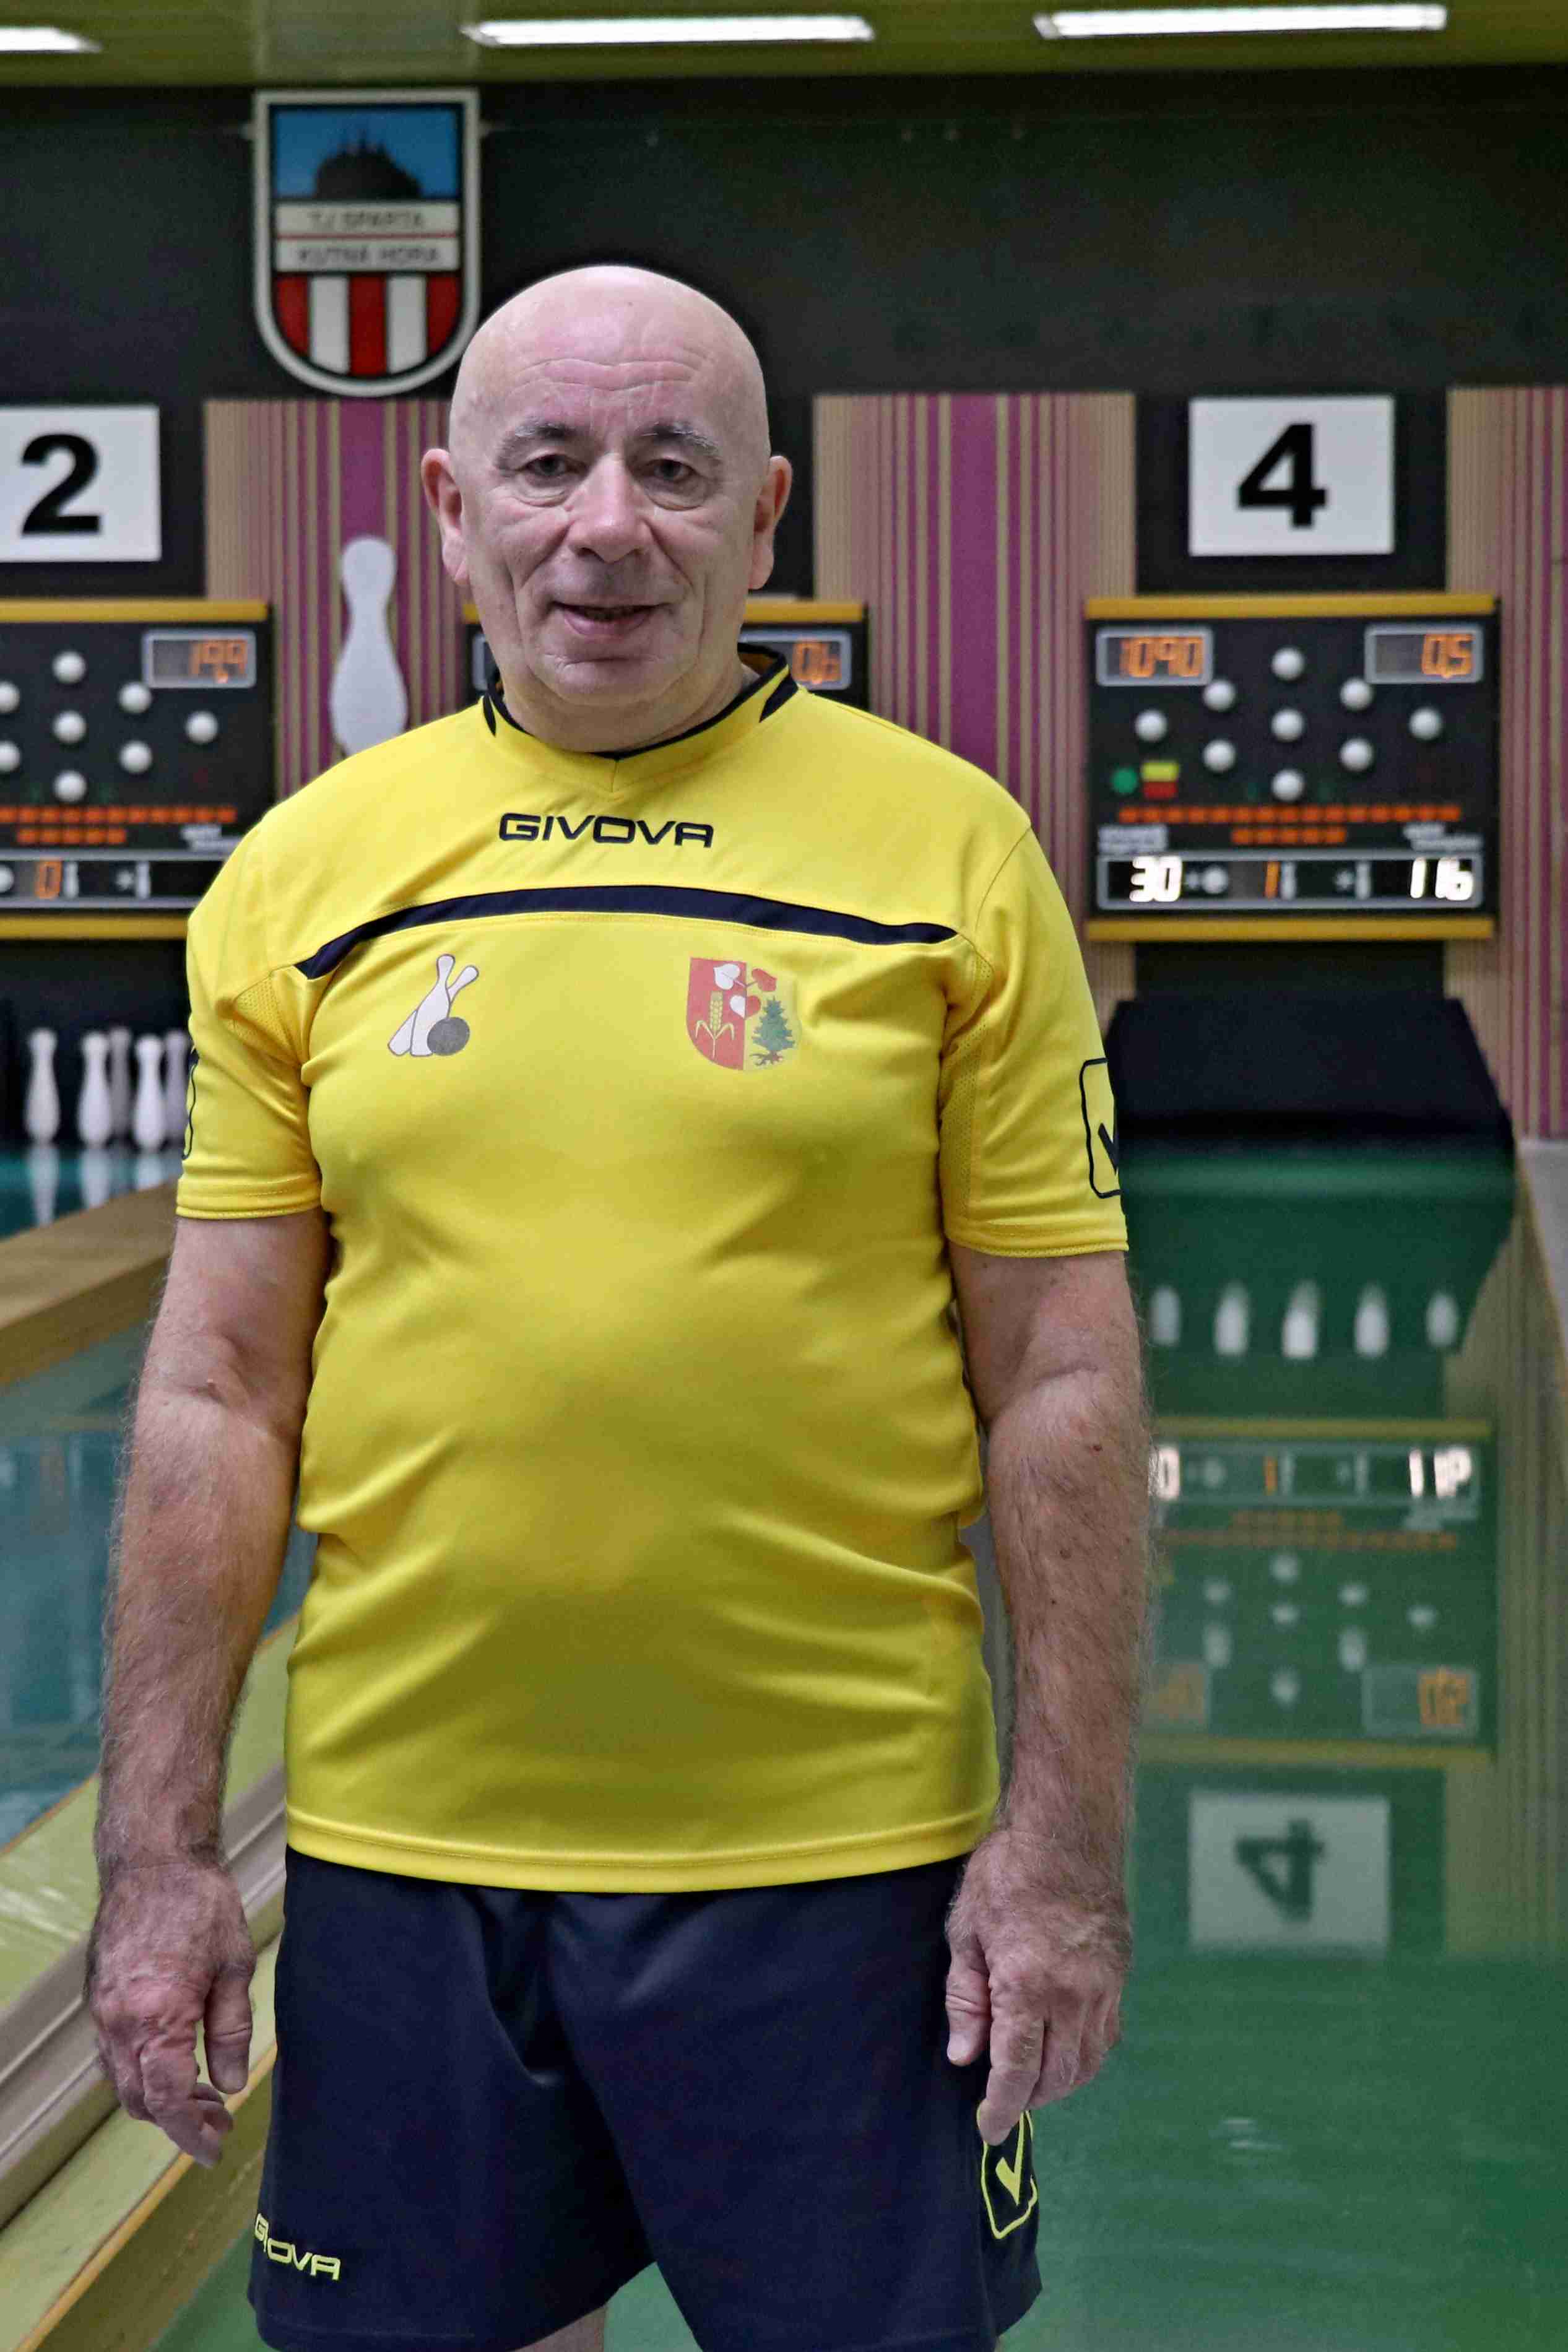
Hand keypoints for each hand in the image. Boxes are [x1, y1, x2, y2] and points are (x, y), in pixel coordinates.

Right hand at [85, 1860, 255, 2169]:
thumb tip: (231, 2085)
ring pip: (121, 2080)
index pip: (167, 2101)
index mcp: (157, 2017)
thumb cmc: (201, 1905)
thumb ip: (231, 2031)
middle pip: (139, 2101)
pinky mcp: (98, 1997)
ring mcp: (102, 2010)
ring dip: (157, 2098)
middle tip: (219, 2118)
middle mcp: (119, 2021)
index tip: (215, 2148)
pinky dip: (140, 2070)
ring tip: (203, 2093)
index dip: (191, 2133)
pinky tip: (174, 2059)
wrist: (154, 1859)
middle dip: (177, 2121)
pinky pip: (113, 2053)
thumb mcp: (235, 1966)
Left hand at [943, 1824, 1128, 2144]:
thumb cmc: (1005, 1873)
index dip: (1001, 2109)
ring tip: (1031, 2081)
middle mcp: (1073, 1996)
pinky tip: (1063, 2050)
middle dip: (1028, 2099)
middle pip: (1055, 2077)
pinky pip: (1107, 2036)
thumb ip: (965, 1999)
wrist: (1067, 1831)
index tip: (987, 2129)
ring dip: (1058, 2083)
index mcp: (1027, 1986)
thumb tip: (964, 2057)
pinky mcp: (1120, 1975)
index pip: (1016, 2072)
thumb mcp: (966, 1931)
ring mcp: (1104, 1987)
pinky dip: (1084, 2056)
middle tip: (1002, 2099)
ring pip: (1087, 2063)